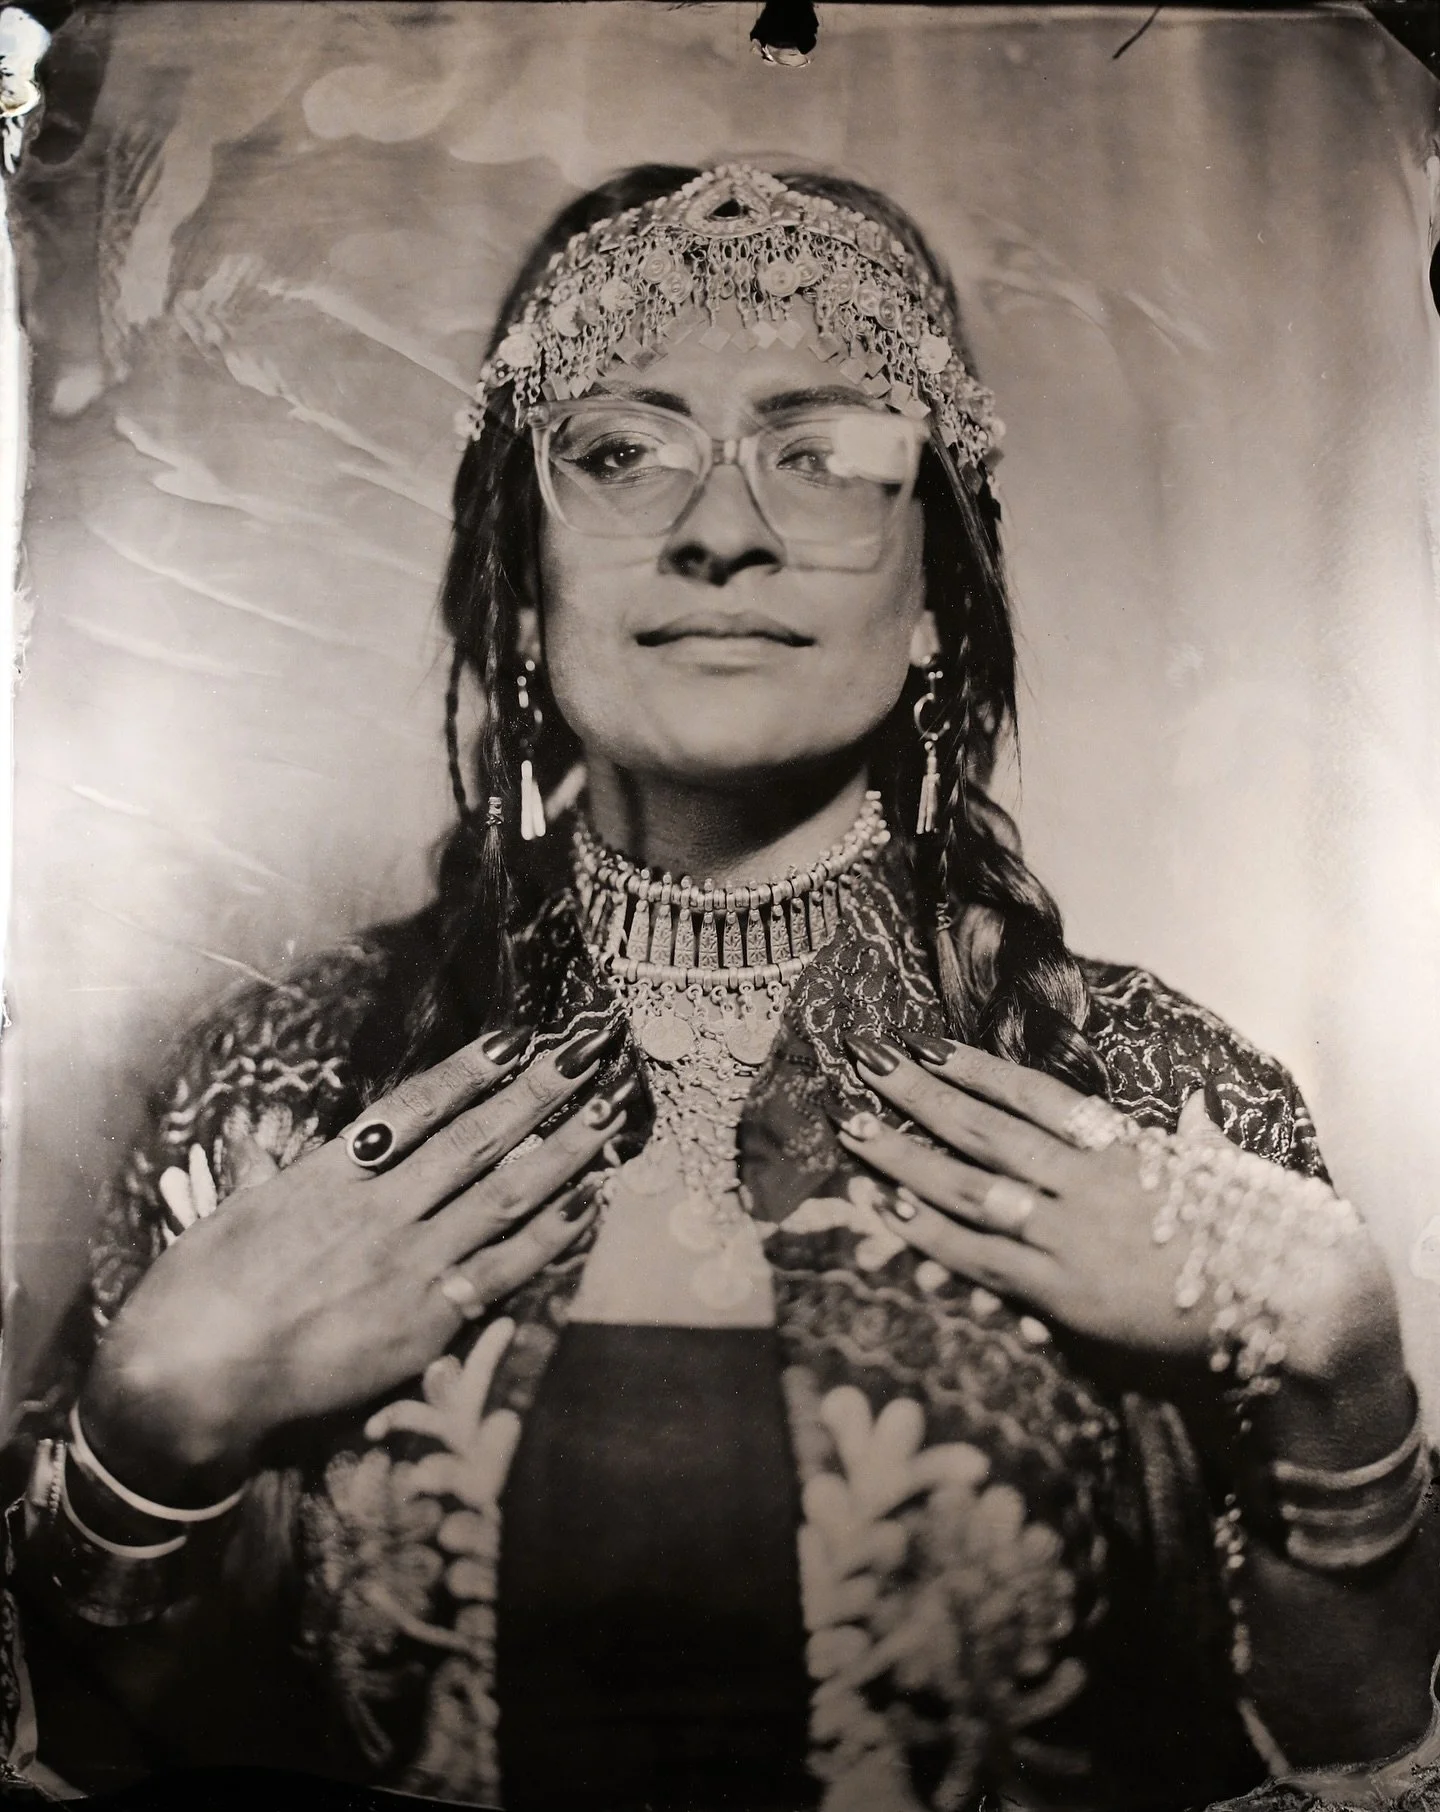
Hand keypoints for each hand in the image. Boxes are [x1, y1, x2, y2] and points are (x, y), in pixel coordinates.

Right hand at [82, 1020, 634, 1494]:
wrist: (188, 1377)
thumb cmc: (193, 1296)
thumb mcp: (239, 1212)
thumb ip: (289, 1179)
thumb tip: (308, 1151)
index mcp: (328, 1174)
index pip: (413, 1108)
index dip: (470, 1070)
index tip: (515, 1037)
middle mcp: (380, 1209)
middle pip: (475, 1138)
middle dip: (537, 1090)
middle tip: (587, 1049)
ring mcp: (409, 1264)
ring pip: (504, 1194)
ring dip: (563, 1148)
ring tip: (608, 1109)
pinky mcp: (426, 1322)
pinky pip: (504, 1268)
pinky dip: (551, 1232)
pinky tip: (589, 1199)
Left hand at [835, 1030, 1397, 1392]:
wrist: (1288, 1302)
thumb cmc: (1258, 1236)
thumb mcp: (1224, 1174)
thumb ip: (1194, 1141)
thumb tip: (1193, 1114)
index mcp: (1124, 1145)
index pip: (1035, 1095)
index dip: (976, 1069)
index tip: (928, 1045)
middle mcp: (1088, 1181)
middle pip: (987, 1130)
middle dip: (921, 1096)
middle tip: (865, 1066)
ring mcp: (1071, 1234)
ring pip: (971, 1186)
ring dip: (907, 1156)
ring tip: (854, 1127)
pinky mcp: (1065, 1293)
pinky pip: (982, 1257)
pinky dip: (931, 1232)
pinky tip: (887, 1209)